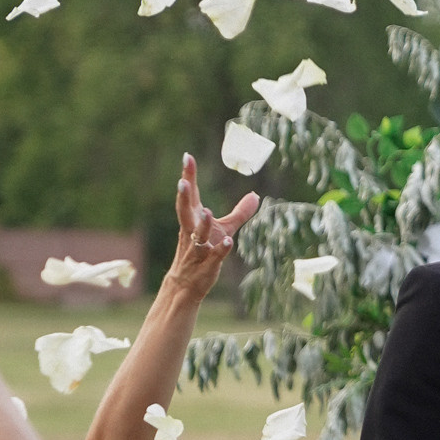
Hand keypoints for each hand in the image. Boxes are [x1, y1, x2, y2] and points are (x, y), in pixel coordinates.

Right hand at [170, 152, 258, 294]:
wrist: (187, 283)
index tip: (187, 156)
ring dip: (202, 224)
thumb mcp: (224, 229)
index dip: (189, 176)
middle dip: (184, 196)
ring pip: (197, 235)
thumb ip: (240, 212)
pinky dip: (221, 249)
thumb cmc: (203, 251)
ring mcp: (198, 248)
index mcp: (193, 219)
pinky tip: (228, 241)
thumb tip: (256, 195)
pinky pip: (214, 255)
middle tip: (182, 181)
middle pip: (185, 211)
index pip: (191, 195)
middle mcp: (191, 231)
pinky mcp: (207, 264)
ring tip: (207, 211)